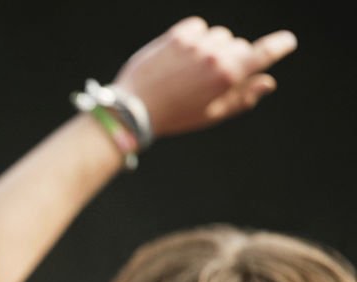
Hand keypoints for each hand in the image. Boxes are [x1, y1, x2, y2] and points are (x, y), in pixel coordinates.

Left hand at [114, 17, 296, 136]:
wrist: (132, 108)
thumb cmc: (175, 116)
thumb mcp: (211, 114)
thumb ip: (242, 98)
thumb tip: (268, 82)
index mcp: (227, 76)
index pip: (262, 54)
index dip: (278, 46)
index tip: (287, 41)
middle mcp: (214, 56)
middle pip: (238, 46)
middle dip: (232, 59)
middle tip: (211, 79)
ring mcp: (195, 43)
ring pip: (219, 36)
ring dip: (212, 47)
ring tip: (192, 70)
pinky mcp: (176, 35)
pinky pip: (198, 27)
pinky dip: (195, 37)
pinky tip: (182, 56)